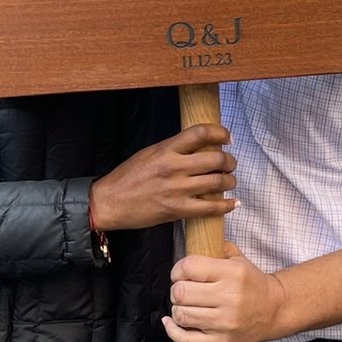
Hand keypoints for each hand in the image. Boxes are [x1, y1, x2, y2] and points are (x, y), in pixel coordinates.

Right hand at [90, 124, 235, 231]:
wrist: (109, 202)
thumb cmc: (127, 177)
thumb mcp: (149, 153)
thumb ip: (173, 149)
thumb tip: (198, 146)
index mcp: (165, 149)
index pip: (200, 133)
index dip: (220, 132)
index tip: (227, 137)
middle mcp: (173, 167)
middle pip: (215, 158)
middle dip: (229, 161)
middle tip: (230, 163)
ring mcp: (176, 189)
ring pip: (217, 182)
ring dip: (229, 181)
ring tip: (230, 181)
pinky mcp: (177, 210)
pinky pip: (210, 207)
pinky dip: (226, 205)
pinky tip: (232, 203)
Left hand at [164, 242, 288, 341]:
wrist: (274, 310)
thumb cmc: (252, 285)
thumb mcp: (239, 260)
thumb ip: (215, 249)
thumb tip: (190, 244)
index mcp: (233, 274)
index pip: (189, 267)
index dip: (177, 270)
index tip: (180, 274)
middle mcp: (230, 298)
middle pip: (180, 293)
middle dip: (176, 291)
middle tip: (184, 291)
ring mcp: (225, 323)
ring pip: (181, 315)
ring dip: (177, 310)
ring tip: (186, 306)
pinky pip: (186, 340)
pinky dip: (173, 331)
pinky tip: (173, 323)